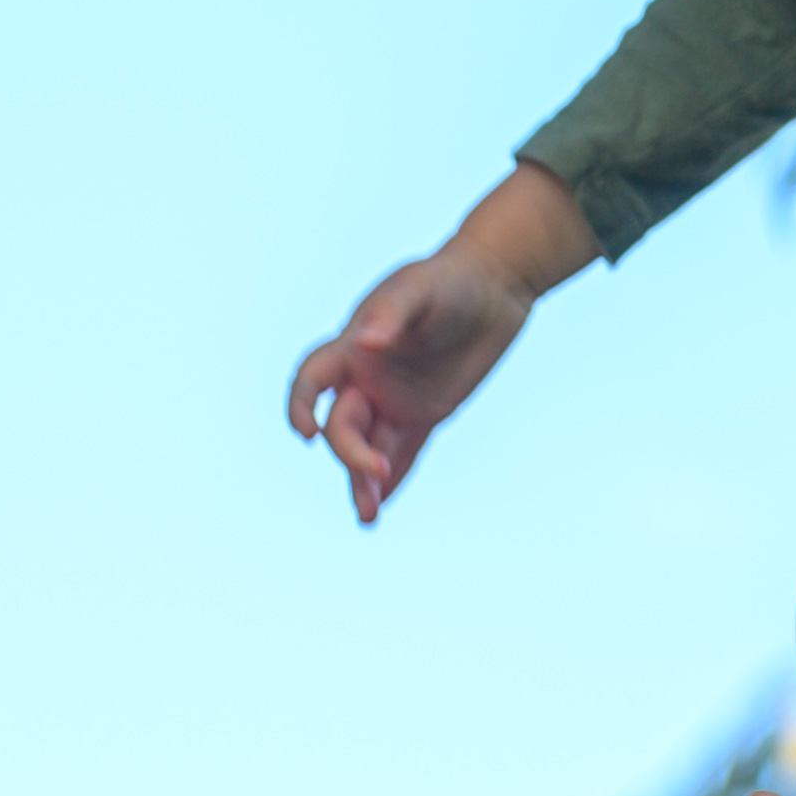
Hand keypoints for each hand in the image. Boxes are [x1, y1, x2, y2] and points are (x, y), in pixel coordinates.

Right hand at [291, 163, 594, 524]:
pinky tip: (384, 504)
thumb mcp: (419, 288)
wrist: (494, 286)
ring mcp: (396, 399)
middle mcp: (367, 378)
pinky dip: (394, 478)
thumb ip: (391, 314)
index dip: (301, 406)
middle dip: (352, 453)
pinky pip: (404, 451)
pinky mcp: (427, 414)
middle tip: (376, 473)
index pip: (312, 381)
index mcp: (353, 348)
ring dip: (364, 481)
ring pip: (369, 447)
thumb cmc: (449, 278)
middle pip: (344, 426)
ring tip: (368, 517)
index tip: (308, 433)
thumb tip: (365, 341)